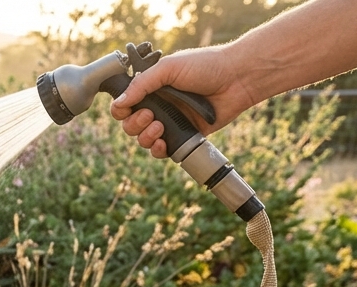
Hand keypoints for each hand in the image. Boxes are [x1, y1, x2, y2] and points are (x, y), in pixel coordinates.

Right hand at [110, 45, 259, 157]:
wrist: (237, 77)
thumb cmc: (206, 66)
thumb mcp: (168, 68)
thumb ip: (141, 84)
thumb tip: (119, 103)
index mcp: (151, 88)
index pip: (124, 104)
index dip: (120, 110)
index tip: (126, 109)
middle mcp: (159, 106)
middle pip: (130, 125)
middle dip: (134, 124)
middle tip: (150, 115)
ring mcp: (171, 121)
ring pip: (143, 140)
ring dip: (145, 137)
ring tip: (159, 127)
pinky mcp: (184, 135)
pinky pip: (163, 150)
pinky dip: (158, 150)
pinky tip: (163, 143)